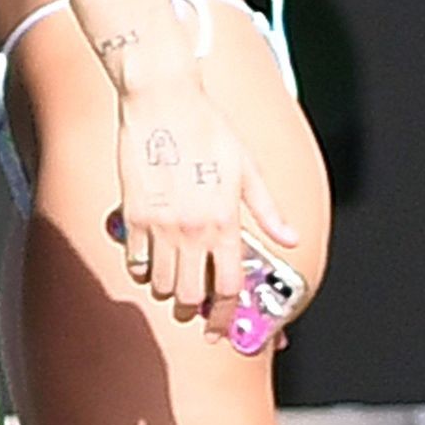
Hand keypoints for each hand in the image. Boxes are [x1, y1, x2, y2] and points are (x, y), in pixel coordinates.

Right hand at [115, 66, 296, 333]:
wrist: (163, 99)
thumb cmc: (208, 126)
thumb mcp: (247, 168)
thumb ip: (268, 210)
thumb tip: (291, 237)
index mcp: (224, 221)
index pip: (226, 287)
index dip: (224, 314)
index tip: (219, 324)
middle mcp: (192, 229)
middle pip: (189, 295)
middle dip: (192, 309)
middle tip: (193, 306)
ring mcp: (159, 224)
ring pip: (160, 285)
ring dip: (167, 290)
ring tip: (172, 281)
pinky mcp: (132, 214)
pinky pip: (134, 262)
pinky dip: (141, 270)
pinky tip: (149, 260)